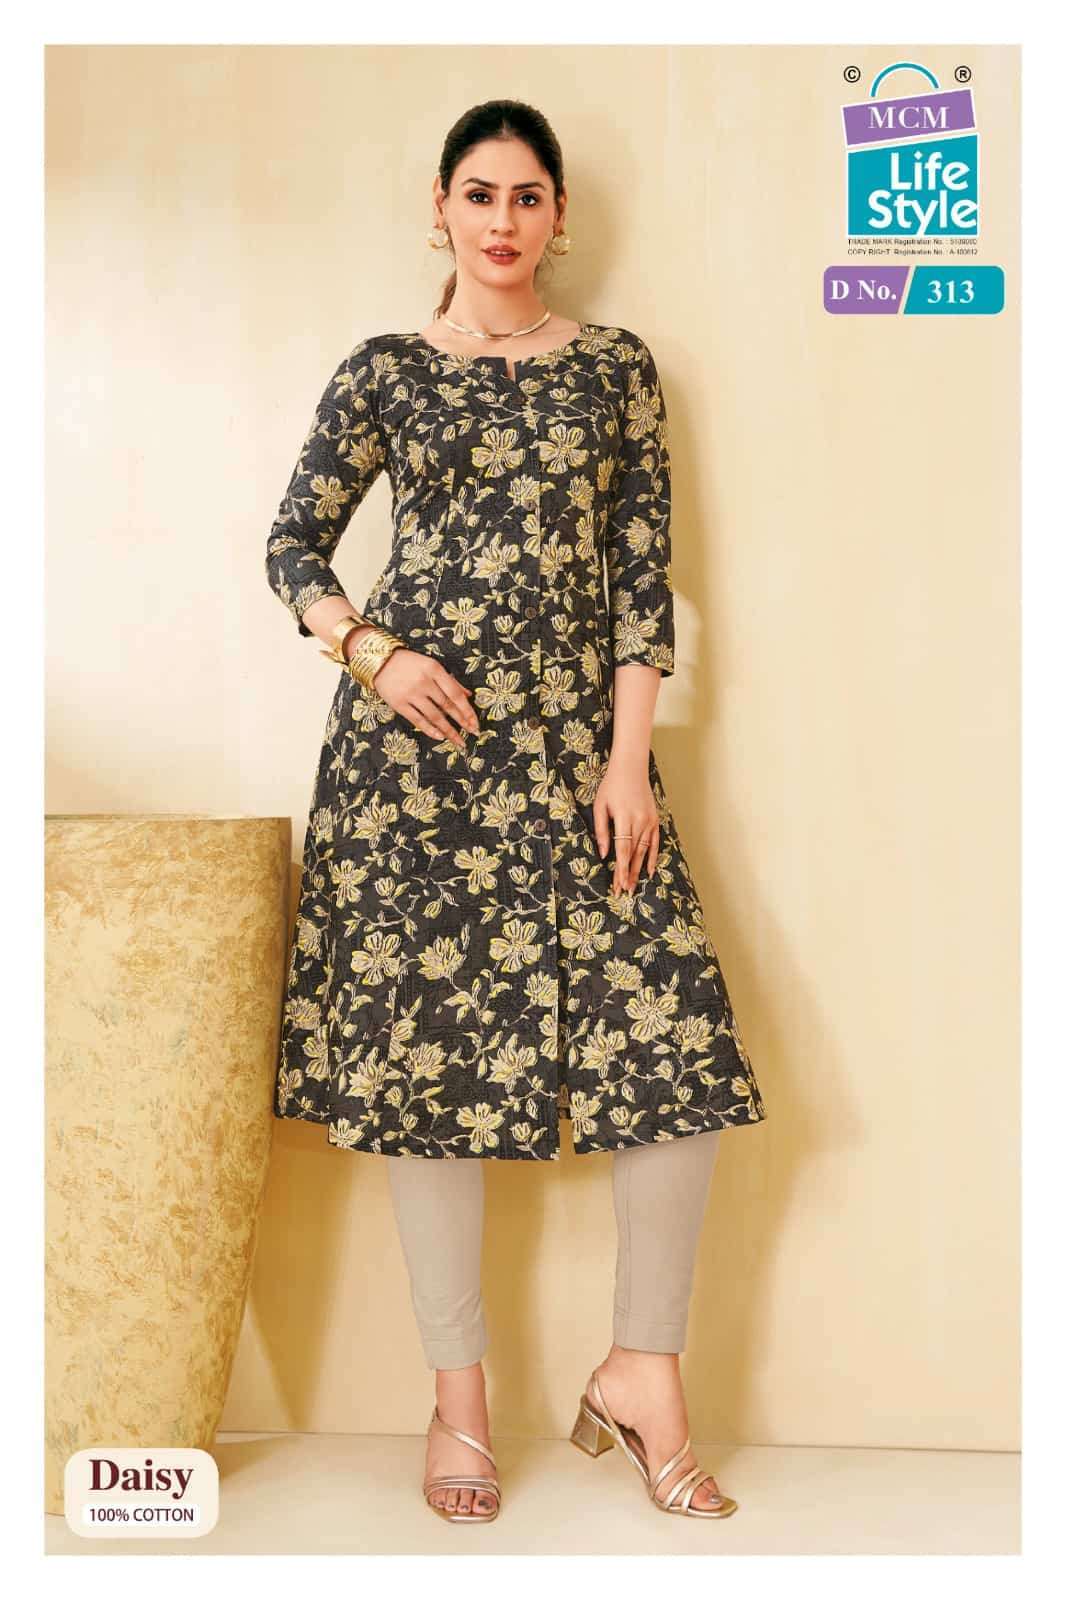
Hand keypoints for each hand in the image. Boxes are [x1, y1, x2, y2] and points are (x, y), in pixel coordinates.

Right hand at [367, 646, 479, 750]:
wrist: (379, 660)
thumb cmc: (409, 662)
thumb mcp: (431, 665)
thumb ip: (449, 680)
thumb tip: (468, 695)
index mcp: (434, 669)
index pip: (456, 694)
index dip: (467, 710)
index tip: (475, 722)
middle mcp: (424, 682)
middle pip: (447, 706)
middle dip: (462, 722)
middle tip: (473, 733)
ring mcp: (411, 693)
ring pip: (434, 716)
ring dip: (449, 730)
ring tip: (459, 741)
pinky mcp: (399, 704)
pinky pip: (418, 720)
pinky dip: (430, 730)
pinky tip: (440, 736)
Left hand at [593, 755, 659, 893]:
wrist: (631, 768)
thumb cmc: (611, 786)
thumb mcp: (600, 806)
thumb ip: (601, 831)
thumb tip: (603, 854)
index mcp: (624, 817)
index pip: (622, 849)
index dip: (620, 869)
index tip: (618, 885)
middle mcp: (639, 820)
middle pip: (633, 854)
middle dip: (628, 874)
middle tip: (625, 892)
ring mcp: (649, 821)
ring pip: (644, 851)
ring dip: (638, 870)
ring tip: (633, 885)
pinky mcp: (655, 820)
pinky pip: (655, 843)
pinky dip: (652, 858)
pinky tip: (649, 871)